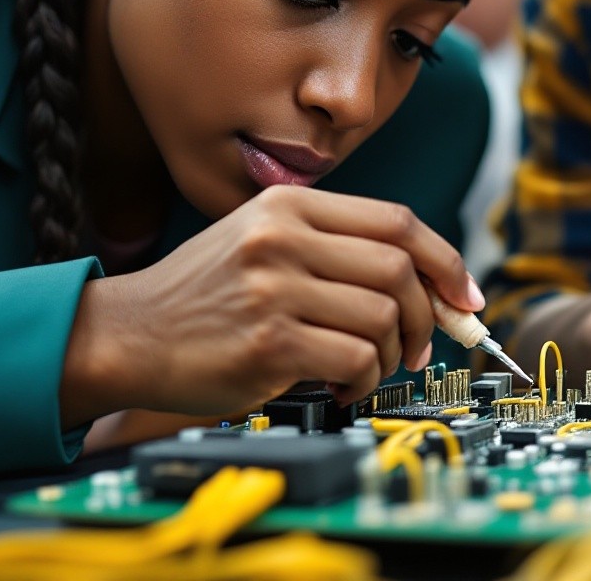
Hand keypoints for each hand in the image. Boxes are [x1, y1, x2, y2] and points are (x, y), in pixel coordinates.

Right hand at [62, 185, 482, 425]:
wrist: (125, 334)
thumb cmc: (203, 295)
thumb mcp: (261, 241)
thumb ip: (335, 249)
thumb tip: (429, 286)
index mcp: (288, 206)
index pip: (396, 222)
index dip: (445, 261)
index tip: (465, 297)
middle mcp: (282, 238)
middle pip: (399, 268)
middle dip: (426, 315)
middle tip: (419, 345)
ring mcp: (274, 288)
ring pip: (383, 315)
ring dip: (392, 352)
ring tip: (369, 366)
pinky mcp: (269, 342)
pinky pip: (356, 358)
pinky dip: (365, 378)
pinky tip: (343, 384)